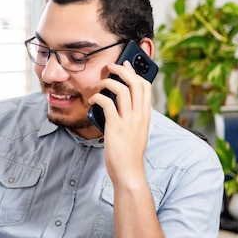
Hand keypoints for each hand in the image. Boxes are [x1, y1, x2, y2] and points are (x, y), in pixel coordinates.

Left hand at [89, 60, 151, 183]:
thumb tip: (119, 104)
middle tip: (110, 67)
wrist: (129, 172)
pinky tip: (92, 101)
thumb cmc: (129, 153)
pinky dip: (98, 98)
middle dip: (122, 70)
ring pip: (122, 89)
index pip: (145, 86)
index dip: (135, 73)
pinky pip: (107, 104)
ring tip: (99, 84)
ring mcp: (128, 121)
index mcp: (145, 115)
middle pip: (135, 83)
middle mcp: (139, 115)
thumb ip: (132, 117)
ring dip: (108, 82)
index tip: (126, 66)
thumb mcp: (136, 132)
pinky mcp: (115, 127)